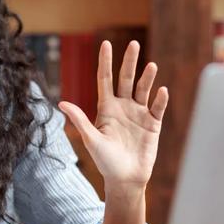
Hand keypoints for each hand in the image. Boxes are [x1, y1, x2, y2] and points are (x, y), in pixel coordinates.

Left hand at [58, 40, 167, 190]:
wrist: (125, 179)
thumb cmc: (105, 161)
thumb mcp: (91, 140)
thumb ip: (80, 120)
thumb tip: (62, 103)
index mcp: (106, 108)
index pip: (105, 80)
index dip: (105, 62)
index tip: (106, 44)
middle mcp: (123, 107)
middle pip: (126, 79)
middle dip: (129, 62)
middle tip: (133, 44)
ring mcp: (139, 114)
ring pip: (144, 90)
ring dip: (147, 78)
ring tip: (151, 66)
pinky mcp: (153, 124)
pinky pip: (157, 108)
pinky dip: (160, 99)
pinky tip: (162, 90)